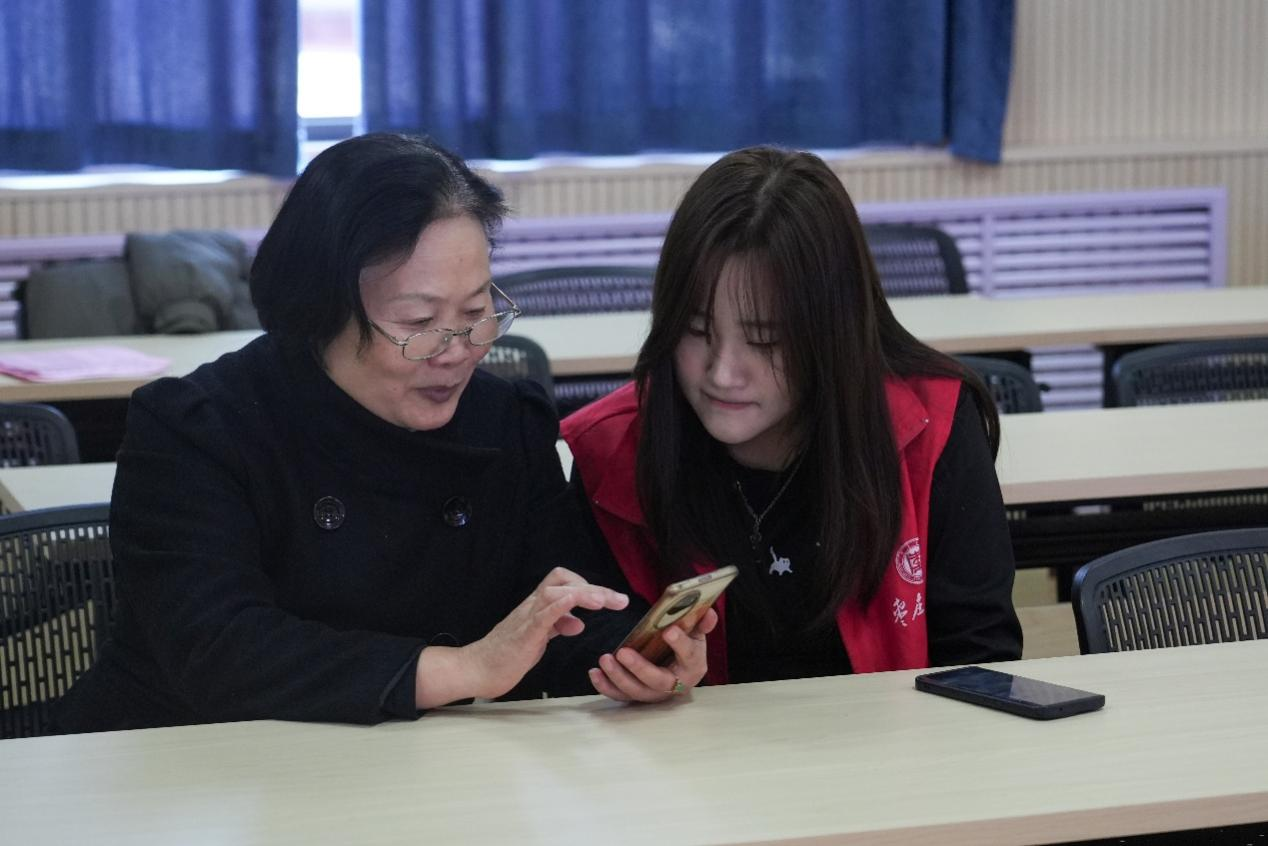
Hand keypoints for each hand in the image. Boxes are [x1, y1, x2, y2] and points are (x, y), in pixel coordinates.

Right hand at [416, 567, 627, 707]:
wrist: (477, 670)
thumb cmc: (505, 656)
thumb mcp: (538, 638)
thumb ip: (556, 626)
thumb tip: (577, 623)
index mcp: (537, 607)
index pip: (564, 582)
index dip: (588, 587)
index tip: (610, 601)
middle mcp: (532, 606)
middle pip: (564, 581)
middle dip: (595, 588)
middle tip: (619, 600)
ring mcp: (527, 618)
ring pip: (556, 591)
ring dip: (584, 593)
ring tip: (604, 602)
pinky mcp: (524, 633)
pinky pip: (544, 612)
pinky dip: (561, 604)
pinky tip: (576, 601)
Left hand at [588, 607, 716, 702]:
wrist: (678, 670)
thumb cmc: (686, 647)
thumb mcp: (696, 634)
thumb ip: (701, 623)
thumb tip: (709, 611)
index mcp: (693, 665)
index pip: (689, 656)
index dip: (680, 644)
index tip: (669, 630)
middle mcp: (675, 685)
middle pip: (657, 681)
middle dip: (639, 668)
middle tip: (622, 652)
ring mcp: (654, 693)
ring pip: (636, 691)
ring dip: (618, 677)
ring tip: (605, 659)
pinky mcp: (637, 696)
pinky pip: (620, 695)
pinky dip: (606, 686)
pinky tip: (594, 673)